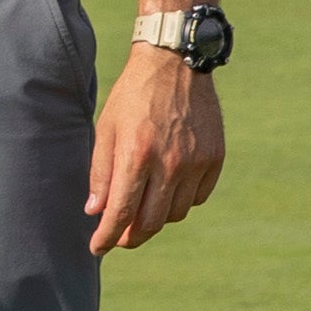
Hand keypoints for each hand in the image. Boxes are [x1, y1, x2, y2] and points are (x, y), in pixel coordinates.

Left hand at [88, 48, 223, 251]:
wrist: (175, 62)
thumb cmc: (133, 95)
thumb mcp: (107, 128)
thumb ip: (101, 173)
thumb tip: (95, 212)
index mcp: (137, 155)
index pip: (121, 213)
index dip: (106, 237)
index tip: (97, 248)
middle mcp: (170, 163)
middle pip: (151, 222)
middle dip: (131, 236)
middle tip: (119, 236)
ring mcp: (197, 162)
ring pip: (175, 214)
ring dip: (156, 218)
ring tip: (142, 207)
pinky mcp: (215, 158)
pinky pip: (198, 197)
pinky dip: (181, 201)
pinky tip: (168, 189)